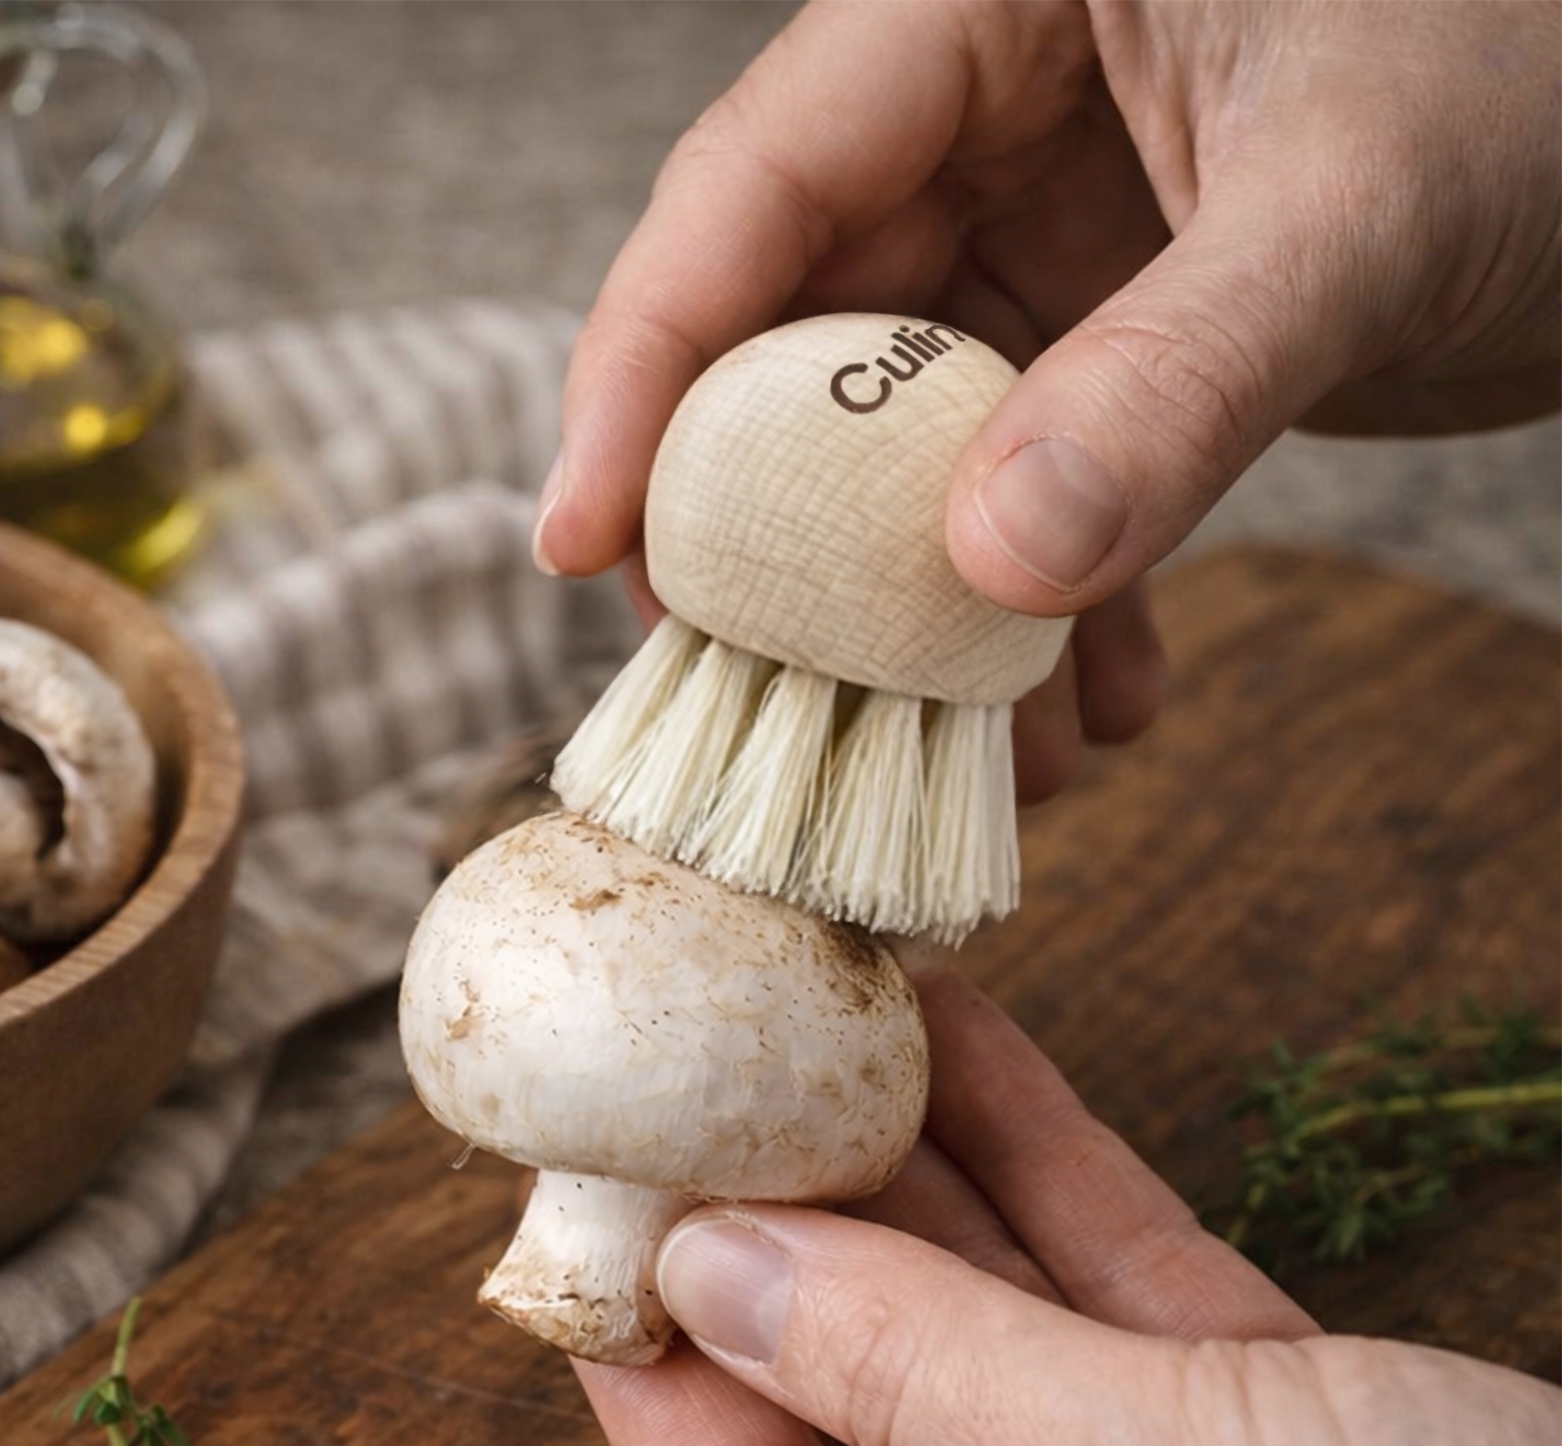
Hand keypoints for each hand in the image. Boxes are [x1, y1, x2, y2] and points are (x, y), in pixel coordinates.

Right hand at [535, 0, 1561, 800]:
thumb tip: (990, 567)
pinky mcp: (1099, 349)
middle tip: (781, 709)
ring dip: (931, 632)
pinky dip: (1047, 625)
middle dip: (789, 556)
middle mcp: (974, 131)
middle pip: (792, 356)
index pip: (746, 195)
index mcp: (978, 13)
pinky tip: (1100, 719)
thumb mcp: (1359, 207)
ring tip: (991, 768)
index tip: (582, 542)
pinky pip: (1023, 500)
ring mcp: (1034, 248)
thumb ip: (1177, 382)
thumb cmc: (1545, 65)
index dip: (643, 373)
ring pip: (903, 461)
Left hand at [574, 974, 1560, 1445]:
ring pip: (977, 1320)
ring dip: (899, 1167)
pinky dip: (1037, 1169)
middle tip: (687, 1060)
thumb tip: (710, 1267)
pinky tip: (958, 1045)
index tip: (585, 1186)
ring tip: (803, 1008)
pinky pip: (1107, 1290)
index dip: (645, 1349)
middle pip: (843, 1399)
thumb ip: (918, 1371)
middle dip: (769, 1227)